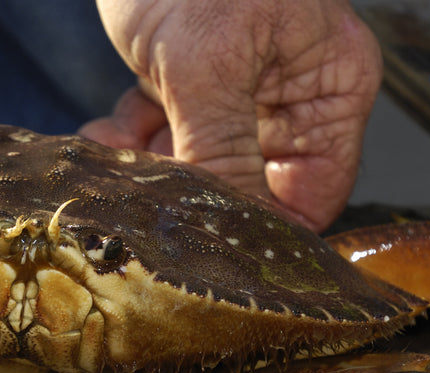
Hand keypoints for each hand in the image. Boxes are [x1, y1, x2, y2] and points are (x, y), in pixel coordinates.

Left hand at [80, 0, 381, 231]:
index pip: (313, 193)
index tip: (211, 251)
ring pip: (197, 164)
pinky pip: (162, 133)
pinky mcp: (185, 80)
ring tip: (113, 158)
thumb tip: (237, 231)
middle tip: (146, 201)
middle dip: (192, 195)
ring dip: (150, 169)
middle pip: (250, 184)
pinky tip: (101, 133)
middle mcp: (290, 94)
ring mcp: (236, 88)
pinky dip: (128, 139)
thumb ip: (222, 153)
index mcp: (328, 86)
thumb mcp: (206, 64)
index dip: (264, 229)